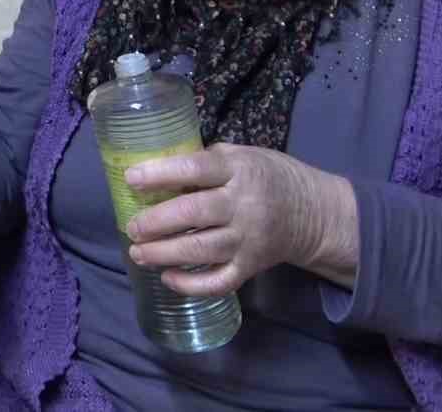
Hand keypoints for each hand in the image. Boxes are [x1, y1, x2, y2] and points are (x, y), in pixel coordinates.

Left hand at [124, 143, 358, 295]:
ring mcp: (248, 238)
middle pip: (194, 213)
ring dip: (164, 254)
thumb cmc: (264, 177)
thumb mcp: (240, 156)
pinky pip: (220, 281)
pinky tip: (168, 278)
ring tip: (138, 253)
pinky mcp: (251, 266)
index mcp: (238, 170)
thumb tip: (152, 169)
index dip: (160, 173)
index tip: (131, 178)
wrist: (311, 213)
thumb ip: (203, 162)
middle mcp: (244, 205)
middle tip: (132, 227)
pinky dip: (191, 285)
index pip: (195, 169)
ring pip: (202, 250)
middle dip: (156, 222)